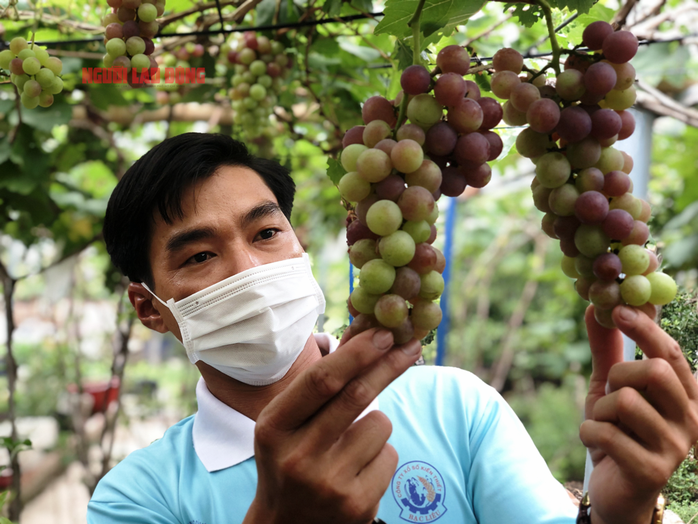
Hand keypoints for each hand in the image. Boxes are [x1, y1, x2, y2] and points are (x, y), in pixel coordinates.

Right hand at [244, 328, 421, 523]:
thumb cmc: (290, 458)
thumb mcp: (288, 422)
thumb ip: (320, 384)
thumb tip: (362, 333)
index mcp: (274, 427)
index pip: (320, 381)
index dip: (356, 353)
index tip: (383, 333)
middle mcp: (297, 456)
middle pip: (356, 396)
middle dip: (387, 365)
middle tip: (409, 346)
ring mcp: (328, 483)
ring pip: (380, 424)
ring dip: (376, 424)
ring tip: (351, 446)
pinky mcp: (356, 505)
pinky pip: (390, 455)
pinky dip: (381, 454)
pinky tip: (358, 471)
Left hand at [580, 304, 697, 523]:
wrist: (615, 487)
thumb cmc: (617, 430)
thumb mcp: (608, 387)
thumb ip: (605, 350)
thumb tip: (594, 308)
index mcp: (685, 395)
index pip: (673, 353)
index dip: (646, 328)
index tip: (619, 309)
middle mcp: (690, 419)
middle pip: (655, 371)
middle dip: (619, 376)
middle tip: (611, 396)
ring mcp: (675, 447)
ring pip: (626, 402)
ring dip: (601, 411)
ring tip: (606, 425)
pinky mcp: (652, 470)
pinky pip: (606, 433)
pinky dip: (588, 432)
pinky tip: (596, 443)